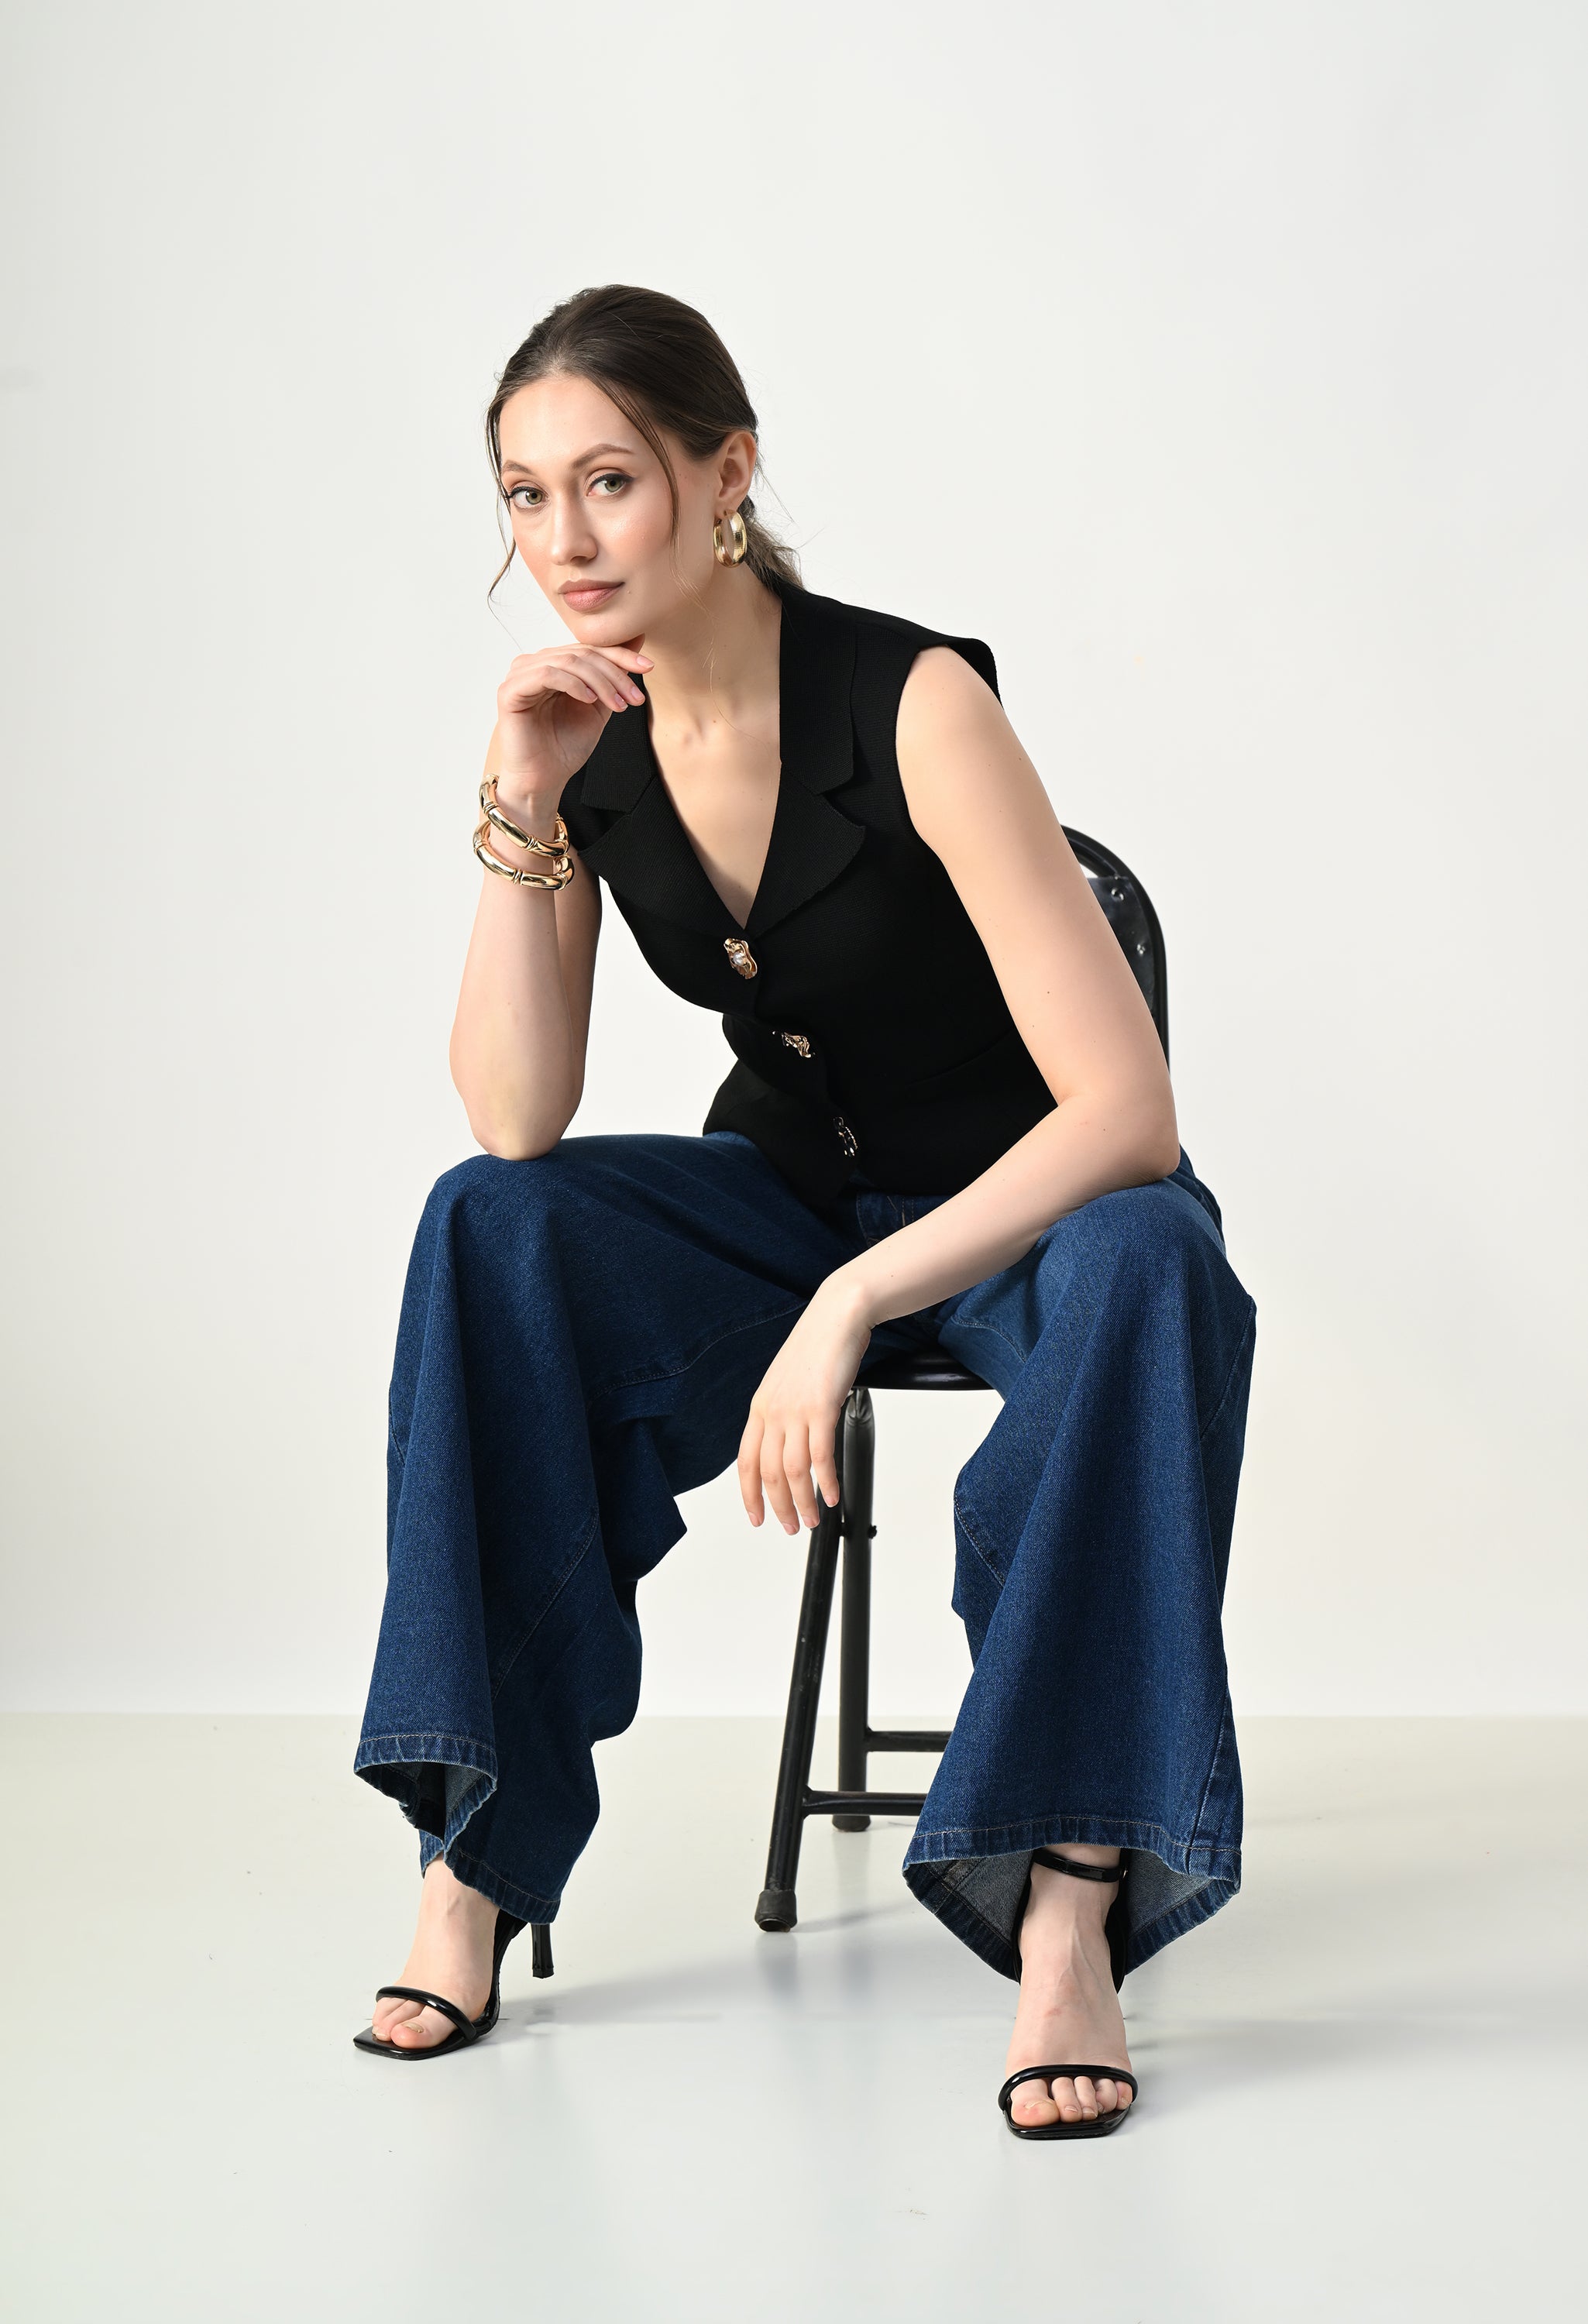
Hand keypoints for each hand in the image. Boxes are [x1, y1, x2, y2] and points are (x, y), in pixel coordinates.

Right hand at [493, 642, 653, 808]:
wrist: (544, 778)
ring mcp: (520, 675)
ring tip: (618, 705)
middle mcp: (535, 663)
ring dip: (600, 682)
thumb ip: (613, 675)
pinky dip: (573, 684)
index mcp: (553, 664)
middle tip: (635, 697)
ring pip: (568, 662)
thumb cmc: (566, 745)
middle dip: (614, 674)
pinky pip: (546, 674)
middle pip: (581, 653)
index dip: (621, 655)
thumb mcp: (599, 705)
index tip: (649, 668)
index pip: (590, 649)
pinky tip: (588, 700)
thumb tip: (638, 639)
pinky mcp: (510, 691)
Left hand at [738, 1282, 873, 1533]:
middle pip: (767, 1474)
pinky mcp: (821, 1407)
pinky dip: (826, 1482)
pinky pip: (821, 1456)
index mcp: (759, 1407)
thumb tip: (787, 1443)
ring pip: (793, 1471)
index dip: (749, 1496)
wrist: (836, 1315)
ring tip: (812, 1519)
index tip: (756, 1518)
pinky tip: (832, 1495)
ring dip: (803, 1502)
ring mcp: (795, 1410)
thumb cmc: (816, 1347)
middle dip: (778, 1507)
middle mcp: (772, 1412)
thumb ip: (782, 1413)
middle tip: (791, 1527)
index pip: (744, 1463)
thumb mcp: (786, 1383)